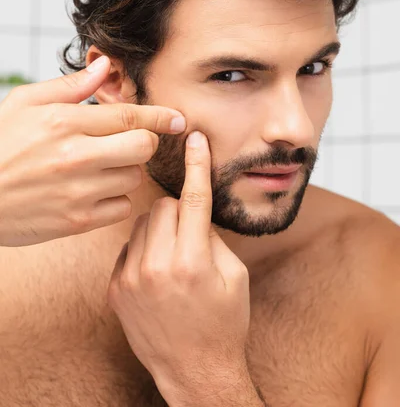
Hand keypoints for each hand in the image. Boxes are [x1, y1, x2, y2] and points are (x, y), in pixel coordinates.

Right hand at [0, 55, 185, 246]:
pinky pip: (122, 208)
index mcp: (65, 122)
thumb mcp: (24, 103)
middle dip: (144, 142)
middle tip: (129, 142)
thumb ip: (69, 85)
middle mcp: (76, 156)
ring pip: (134, 178)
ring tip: (100, 167)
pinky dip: (116, 200)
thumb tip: (105, 66)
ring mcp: (78, 191)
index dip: (160, 116)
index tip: (178, 119)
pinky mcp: (77, 221)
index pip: (129, 115)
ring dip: (126, 170)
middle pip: (143, 147)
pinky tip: (95, 191)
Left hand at [107, 130, 250, 403]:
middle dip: (178, 210)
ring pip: (142, 223)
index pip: (195, 198)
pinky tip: (156, 272)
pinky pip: (128, 246)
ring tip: (172, 256)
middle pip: (163, 205)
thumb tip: (194, 211)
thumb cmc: (223, 324)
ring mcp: (132, 278)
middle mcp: (158, 266)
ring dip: (159, 228)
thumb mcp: (234, 276)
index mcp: (194, 261)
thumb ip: (212, 237)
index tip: (196, 139)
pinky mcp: (116, 288)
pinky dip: (142, 248)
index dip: (198, 164)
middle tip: (189, 234)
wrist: (194, 370)